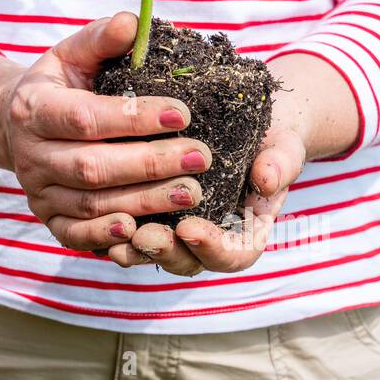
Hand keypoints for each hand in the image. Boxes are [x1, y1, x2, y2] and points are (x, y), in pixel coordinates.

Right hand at [0, 12, 210, 252]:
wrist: (12, 123)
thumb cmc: (59, 84)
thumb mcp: (72, 53)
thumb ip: (102, 38)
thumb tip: (133, 22)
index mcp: (34, 107)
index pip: (85, 117)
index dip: (134, 118)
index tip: (183, 113)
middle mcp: (30, 154)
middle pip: (91, 166)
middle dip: (150, 164)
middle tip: (201, 157)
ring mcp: (37, 191)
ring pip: (91, 203)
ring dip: (145, 200)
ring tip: (194, 191)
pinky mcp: (47, 218)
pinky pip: (76, 235)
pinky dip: (108, 236)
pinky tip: (144, 230)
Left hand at [109, 124, 305, 274]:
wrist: (252, 119)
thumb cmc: (272, 136)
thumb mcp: (283, 145)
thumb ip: (281, 164)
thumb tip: (267, 181)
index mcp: (247, 229)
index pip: (234, 255)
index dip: (213, 250)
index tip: (191, 229)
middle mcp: (211, 235)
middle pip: (188, 261)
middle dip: (165, 253)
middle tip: (144, 237)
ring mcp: (179, 227)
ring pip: (155, 251)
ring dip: (134, 248)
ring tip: (116, 233)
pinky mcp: (152, 210)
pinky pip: (131, 229)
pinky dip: (114, 228)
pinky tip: (96, 216)